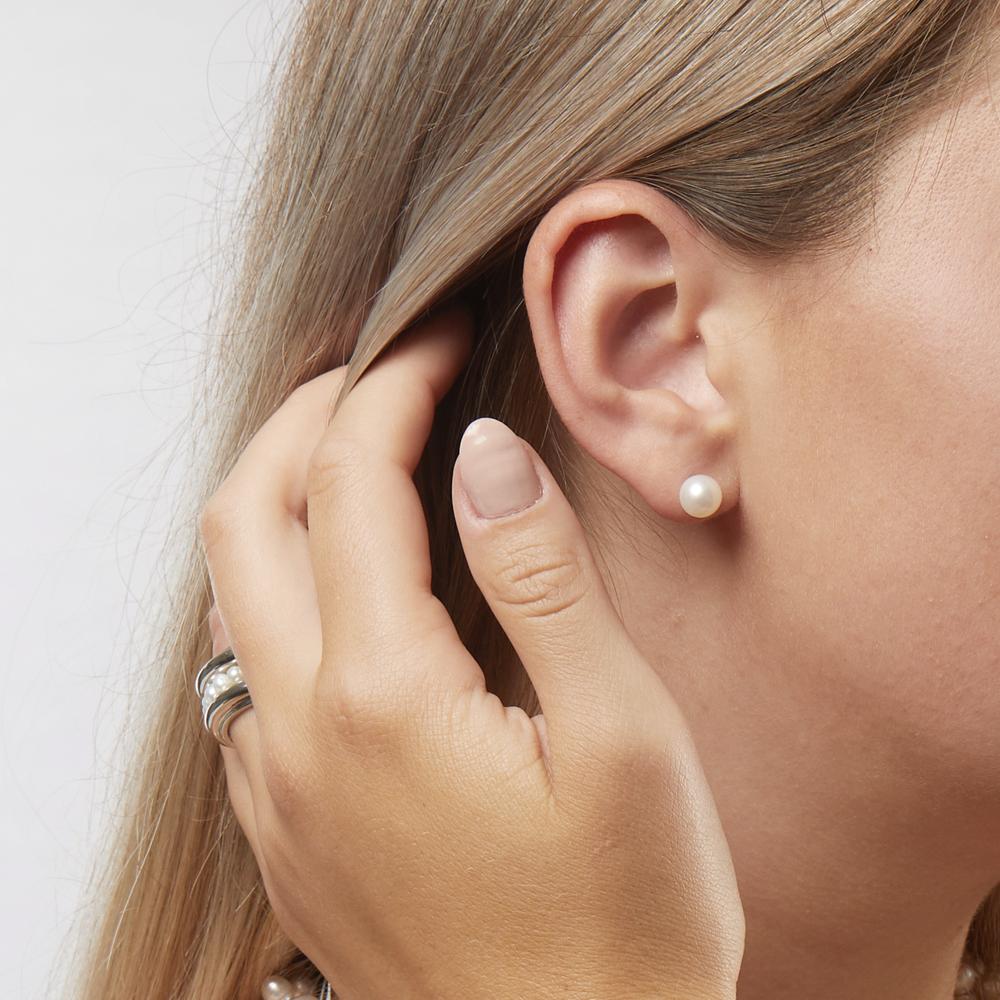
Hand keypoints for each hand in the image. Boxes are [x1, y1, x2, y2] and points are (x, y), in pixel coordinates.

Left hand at [200, 303, 745, 999]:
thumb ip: (540, 577)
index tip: (436, 333)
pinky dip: (280, 592)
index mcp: (382, 692)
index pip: (352, 481)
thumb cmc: (624, 927)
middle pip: (244, 519)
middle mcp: (299, 732)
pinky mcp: (291, 828)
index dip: (393, 386)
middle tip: (374, 373)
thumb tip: (483, 453)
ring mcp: (280, 786)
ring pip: (229, 596)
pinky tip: (346, 592)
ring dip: (277, 503)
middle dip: (300, 420)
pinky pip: (246, 673)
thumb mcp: (621, 736)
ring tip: (354, 458)